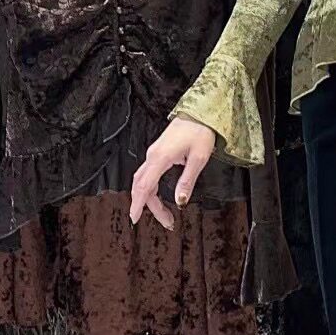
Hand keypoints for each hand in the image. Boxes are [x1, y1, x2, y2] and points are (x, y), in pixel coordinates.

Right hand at [129, 116, 216, 231]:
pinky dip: (150, 189)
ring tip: (165, 214)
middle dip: (150, 207)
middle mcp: (153, 155)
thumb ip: (187, 180)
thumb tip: (180, 201)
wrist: (199, 112)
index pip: (144, 185)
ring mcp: (153, 153)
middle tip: (167, 222)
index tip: (135, 218)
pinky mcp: (158, 153)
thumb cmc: (200, 131)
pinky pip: (147, 174)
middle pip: (142, 186)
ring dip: (150, 199)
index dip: (138, 204)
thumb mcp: (199, 158)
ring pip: (143, 181)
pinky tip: (158, 198)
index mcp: (160, 157)